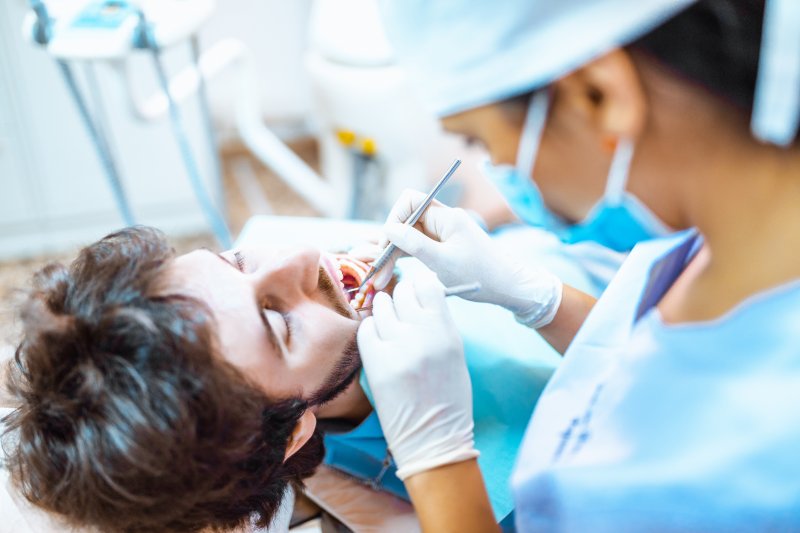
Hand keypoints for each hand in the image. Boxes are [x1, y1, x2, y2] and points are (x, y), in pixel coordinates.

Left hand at [357, 276, 478, 479]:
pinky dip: (370, 331)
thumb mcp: (455, 354)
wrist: (433, 438)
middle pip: (402, 292)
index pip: (427, 286)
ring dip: (383, 311)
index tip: (417, 291)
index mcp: (447, 332)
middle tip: (402, 310)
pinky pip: (365, 329)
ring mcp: (396, 348)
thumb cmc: (448, 398)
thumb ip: (439, 323)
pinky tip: (378, 342)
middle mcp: (422, 335)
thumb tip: (421, 295)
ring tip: (389, 327)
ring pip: (381, 307)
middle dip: (401, 297)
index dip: (420, 285)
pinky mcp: (376, 363)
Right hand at [376, 189, 562, 327]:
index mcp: (446, 217)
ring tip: (379, 279)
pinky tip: (390, 272)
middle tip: (376, 270)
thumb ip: (415, 244)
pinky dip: (403, 259)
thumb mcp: (444, 262)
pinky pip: (416, 248)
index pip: (410, 202)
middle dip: (388, 243)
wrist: (508, 287)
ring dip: (392, 256)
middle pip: (405, 221)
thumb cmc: (481, 274)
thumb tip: (389, 229)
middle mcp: (443, 221)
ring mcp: (442, 235)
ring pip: (408, 238)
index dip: (393, 219)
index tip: (386, 244)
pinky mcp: (442, 249)